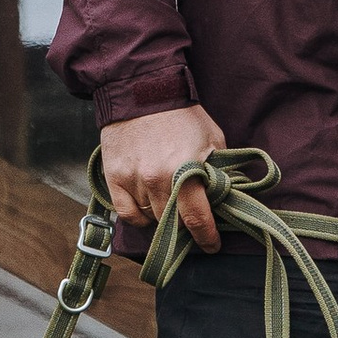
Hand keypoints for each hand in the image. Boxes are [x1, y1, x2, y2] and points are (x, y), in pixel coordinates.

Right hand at [99, 104, 225, 250]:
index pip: (197, 220)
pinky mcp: (114, 177)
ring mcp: (133, 180)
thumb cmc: (183, 116)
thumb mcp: (213, 139)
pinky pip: (126, 214)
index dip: (206, 238)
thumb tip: (224, 199)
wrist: (142, 91)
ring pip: (150, 219)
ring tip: (170, 208)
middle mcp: (156, 181)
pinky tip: (148, 209)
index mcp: (185, 172)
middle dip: (185, 227)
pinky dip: (139, 217)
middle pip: (172, 224)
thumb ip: (219, 171)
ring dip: (162, 220)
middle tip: (191, 222)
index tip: (212, 246)